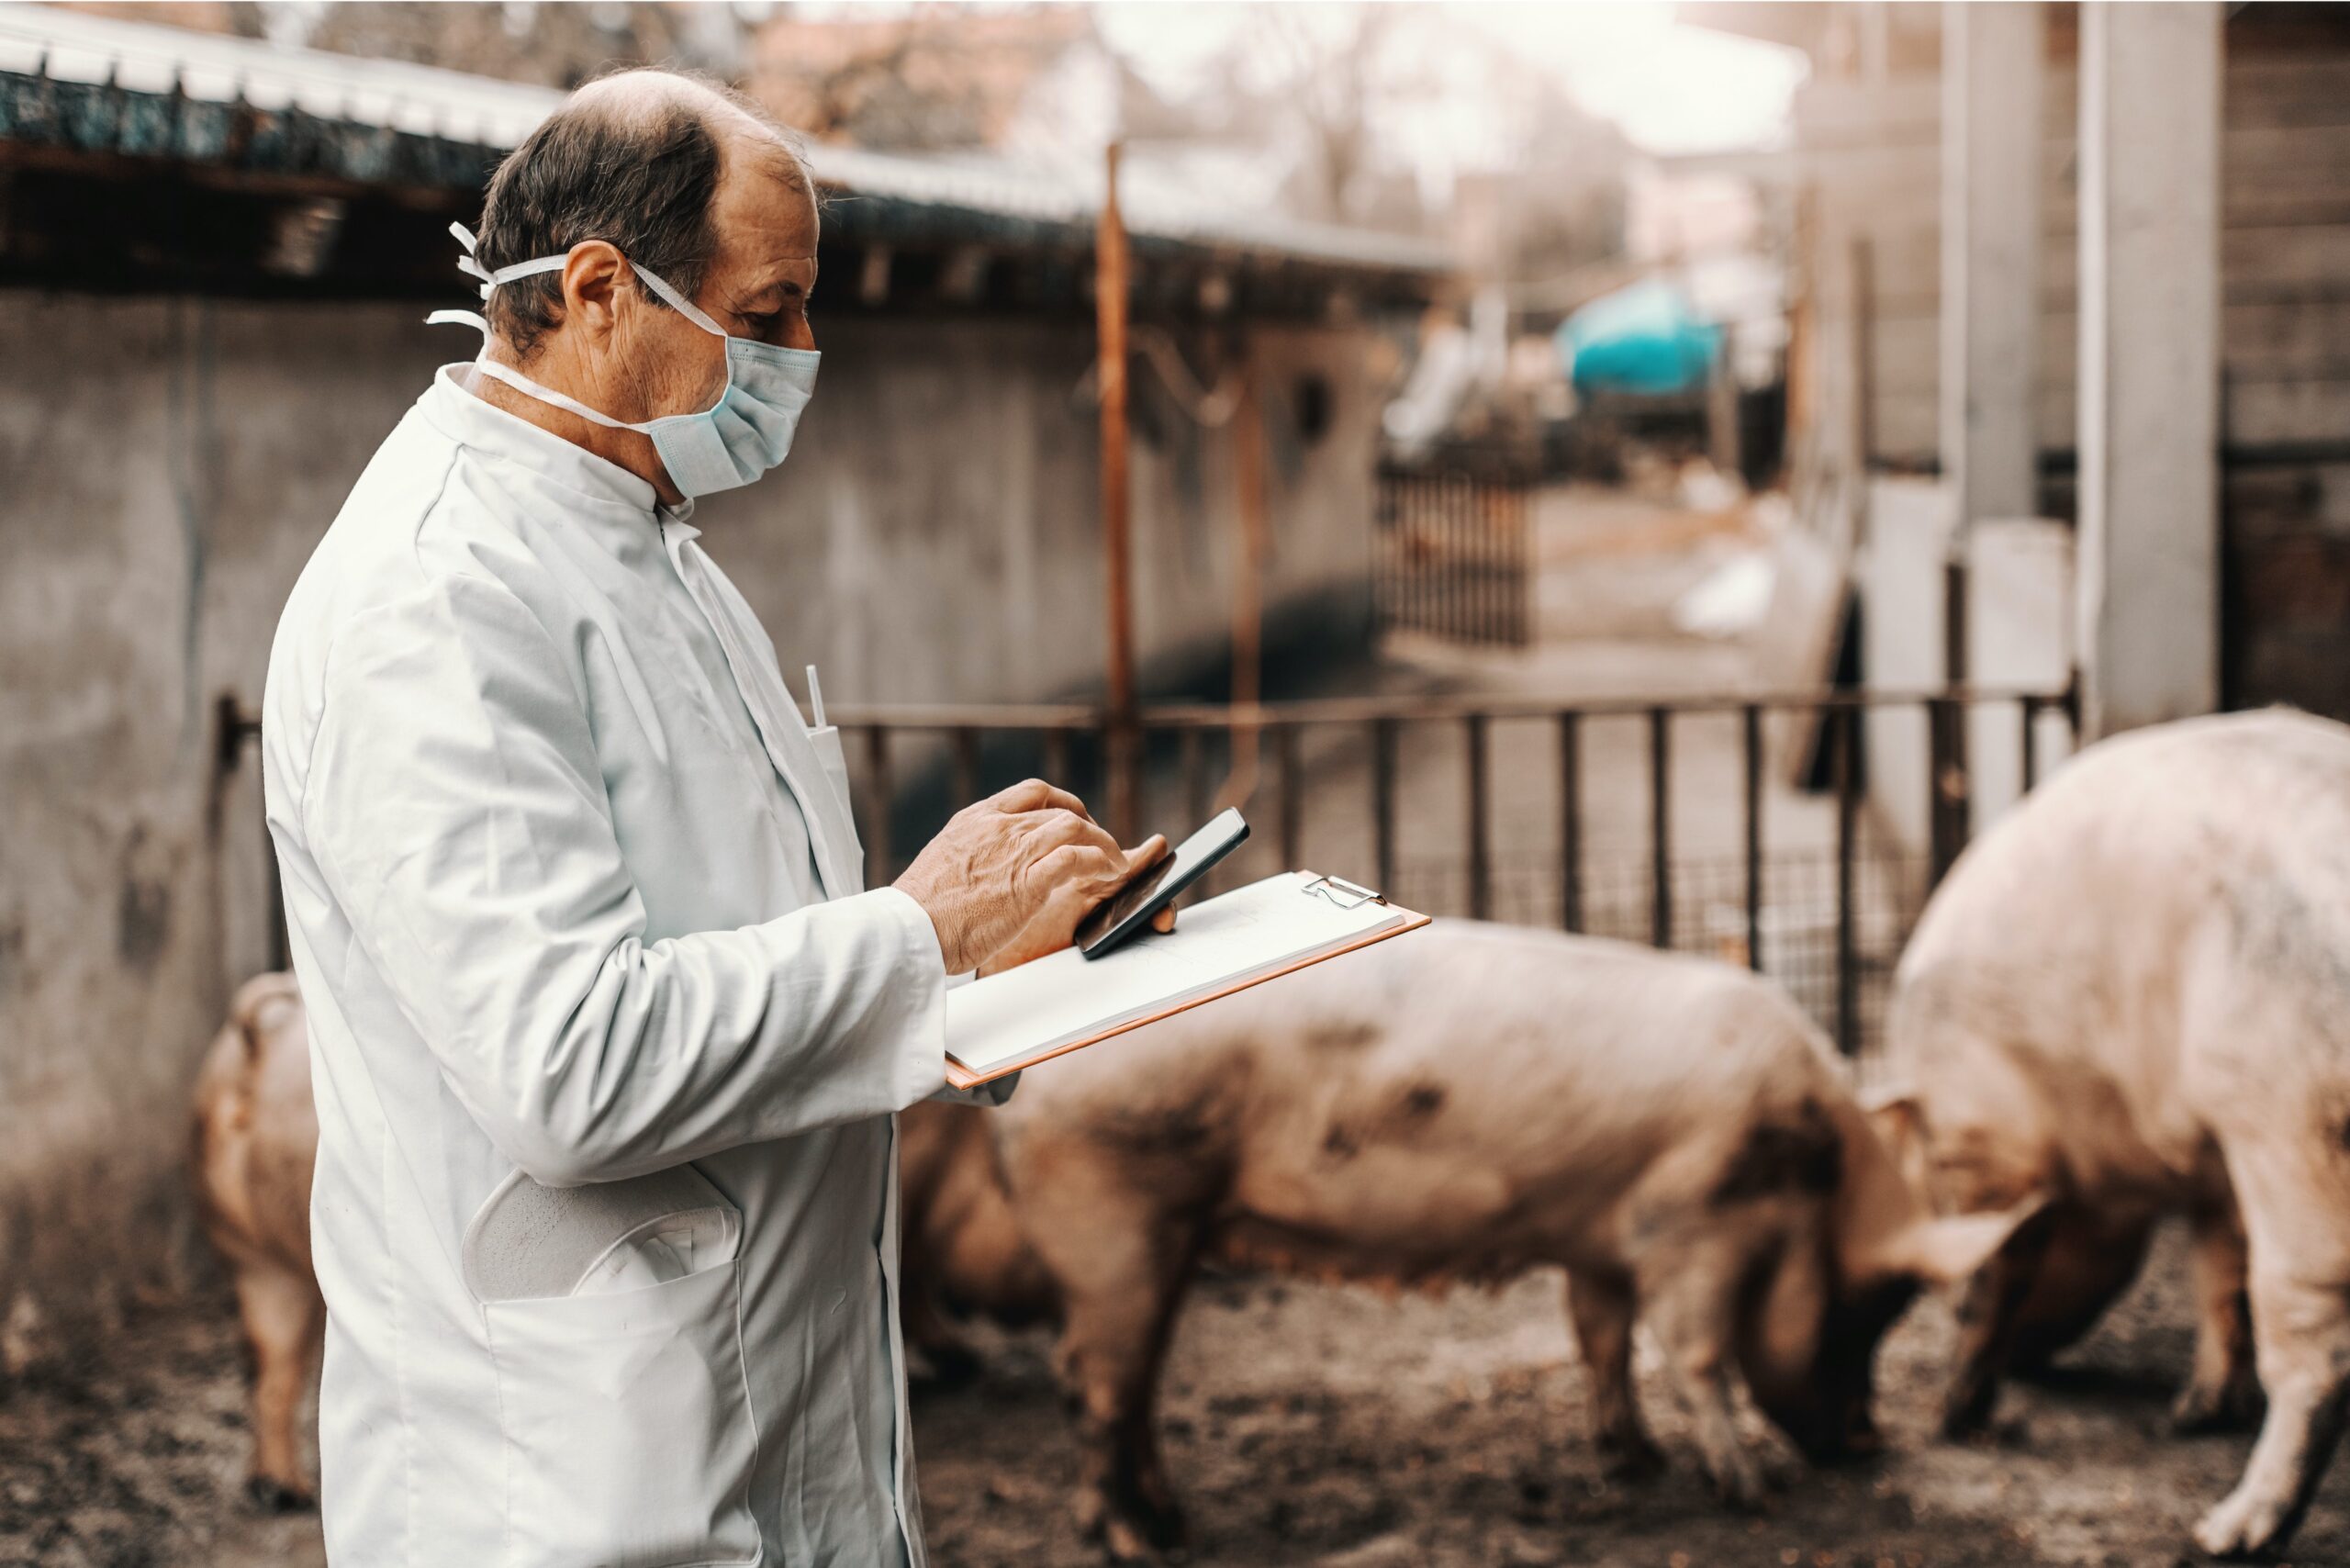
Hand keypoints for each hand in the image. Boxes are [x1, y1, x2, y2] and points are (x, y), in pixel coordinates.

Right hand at [894, 779, 1156, 973]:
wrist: (907, 929)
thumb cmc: (920, 911)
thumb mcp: (945, 863)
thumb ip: (972, 856)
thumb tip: (986, 868)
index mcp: (976, 819)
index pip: (1033, 792)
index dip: (1063, 803)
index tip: (1076, 819)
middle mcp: (998, 827)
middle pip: (1060, 809)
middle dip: (1090, 826)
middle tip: (1101, 848)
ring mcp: (1014, 851)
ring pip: (1074, 827)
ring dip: (1103, 843)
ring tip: (1116, 863)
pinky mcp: (1027, 882)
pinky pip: (1077, 858)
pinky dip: (1101, 862)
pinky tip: (1112, 874)